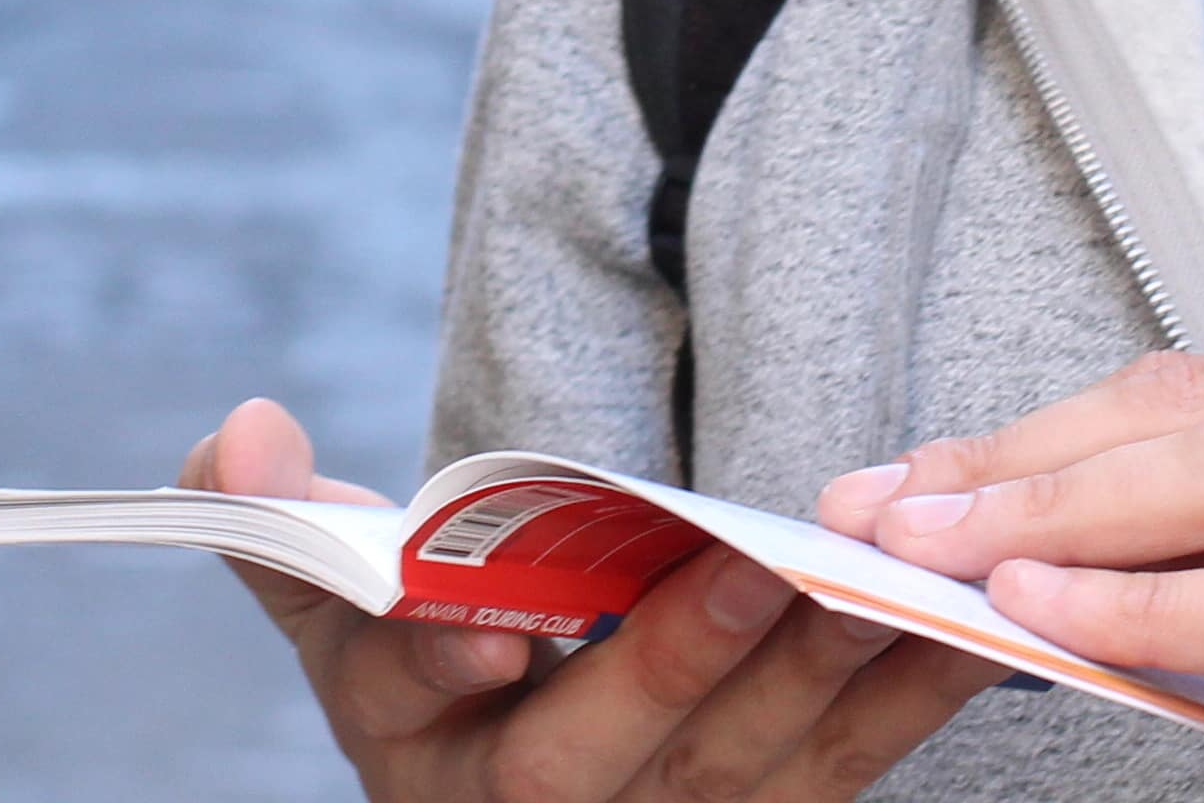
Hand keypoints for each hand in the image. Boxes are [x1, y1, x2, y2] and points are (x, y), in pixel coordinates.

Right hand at [184, 399, 994, 800]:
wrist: (525, 776)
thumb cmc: (435, 650)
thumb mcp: (342, 599)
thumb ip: (289, 519)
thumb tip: (243, 435)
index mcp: (405, 734)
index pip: (403, 698)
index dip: (439, 662)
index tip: (487, 631)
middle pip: (591, 757)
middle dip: (673, 663)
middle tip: (747, 564)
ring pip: (738, 770)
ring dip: (813, 676)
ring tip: (878, 582)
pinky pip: (839, 773)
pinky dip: (902, 701)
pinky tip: (961, 629)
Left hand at [811, 357, 1203, 802]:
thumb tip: (1065, 578)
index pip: (1202, 391)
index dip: (1042, 428)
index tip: (916, 473)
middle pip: (1201, 413)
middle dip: (1022, 459)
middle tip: (889, 507)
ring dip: (1065, 516)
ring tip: (944, 556)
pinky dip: (1164, 607)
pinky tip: (1066, 623)